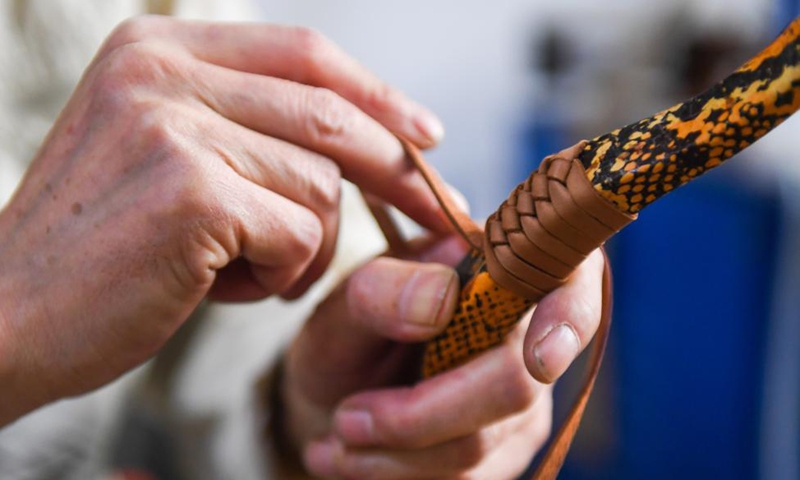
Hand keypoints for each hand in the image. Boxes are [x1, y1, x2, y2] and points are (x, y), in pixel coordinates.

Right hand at [0, 16, 448, 424]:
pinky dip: (281, 275)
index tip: (426, 133)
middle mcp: (162, 70)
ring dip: (308, 245)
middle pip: (329, 112)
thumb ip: (247, 127)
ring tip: (254, 272)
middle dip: (394, 169)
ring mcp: (175, 124)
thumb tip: (365, 136)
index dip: (376, 94)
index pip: (304, 52)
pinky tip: (225, 289)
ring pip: (320, 183)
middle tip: (435, 208)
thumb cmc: (104, 249)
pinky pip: (298, 235)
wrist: (7, 315)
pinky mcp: (191, 191)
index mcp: (159, 48)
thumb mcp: (167, 156)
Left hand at [281, 236, 604, 478]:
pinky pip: (466, 479)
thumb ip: (380, 291)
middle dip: (419, 415)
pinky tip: (354, 458)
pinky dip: (397, 476)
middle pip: (514, 387)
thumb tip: (442, 300)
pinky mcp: (508, 449)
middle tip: (346, 420)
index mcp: (493, 272)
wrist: (335, 398)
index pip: (568, 278)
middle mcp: (525, 335)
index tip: (539, 358)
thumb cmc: (346, 339)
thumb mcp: (342, 307)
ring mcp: (525, 399)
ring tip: (339, 437)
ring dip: (394, 454)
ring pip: (479, 444)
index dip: (570, 312)